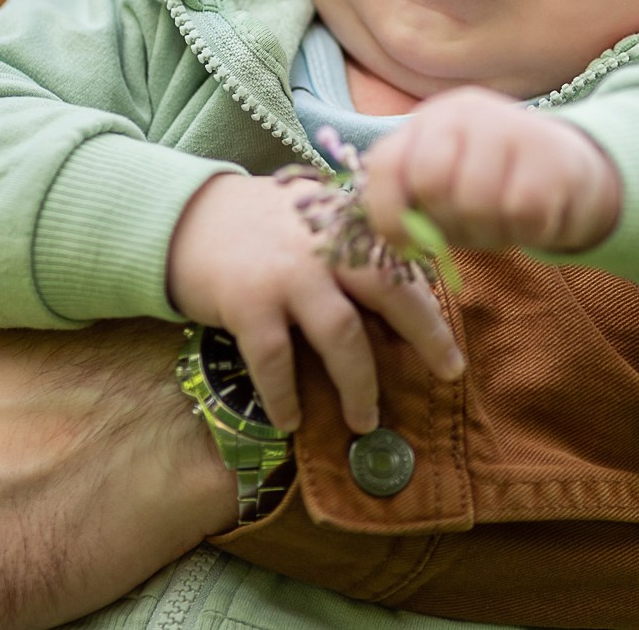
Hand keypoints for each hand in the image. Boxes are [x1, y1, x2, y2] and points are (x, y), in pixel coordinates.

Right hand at [166, 172, 464, 434]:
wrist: (185, 217)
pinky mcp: (246, 300)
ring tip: (365, 421)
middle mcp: (324, 245)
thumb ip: (352, 254)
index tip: (454, 346)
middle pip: (389, 290)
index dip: (431, 306)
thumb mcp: (313, 223)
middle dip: (425, 334)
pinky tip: (291, 421)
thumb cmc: (260, 227)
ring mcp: (287, 273)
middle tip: (449, 372)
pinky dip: (285, 395)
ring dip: (359, 383)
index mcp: (345, 225)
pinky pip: (275, 359)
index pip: (402, 264)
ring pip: (342, 334)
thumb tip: (401, 310)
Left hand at [360, 88, 620, 253]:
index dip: (387, 212)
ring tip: (504, 220)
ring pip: (476, 200)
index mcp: (432, 120)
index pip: (386, 162)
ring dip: (489, 230)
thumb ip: (416, 207)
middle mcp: (467, 112)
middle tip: (470, 225)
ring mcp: (513, 127)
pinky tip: (534, 219)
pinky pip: (520, 212)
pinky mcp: (554, 157)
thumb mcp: (448, 192)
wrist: (573, 175)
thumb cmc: (495, 190)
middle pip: (431, 178)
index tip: (406, 244)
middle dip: (446, 219)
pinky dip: (524, 231)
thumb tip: (402, 234)